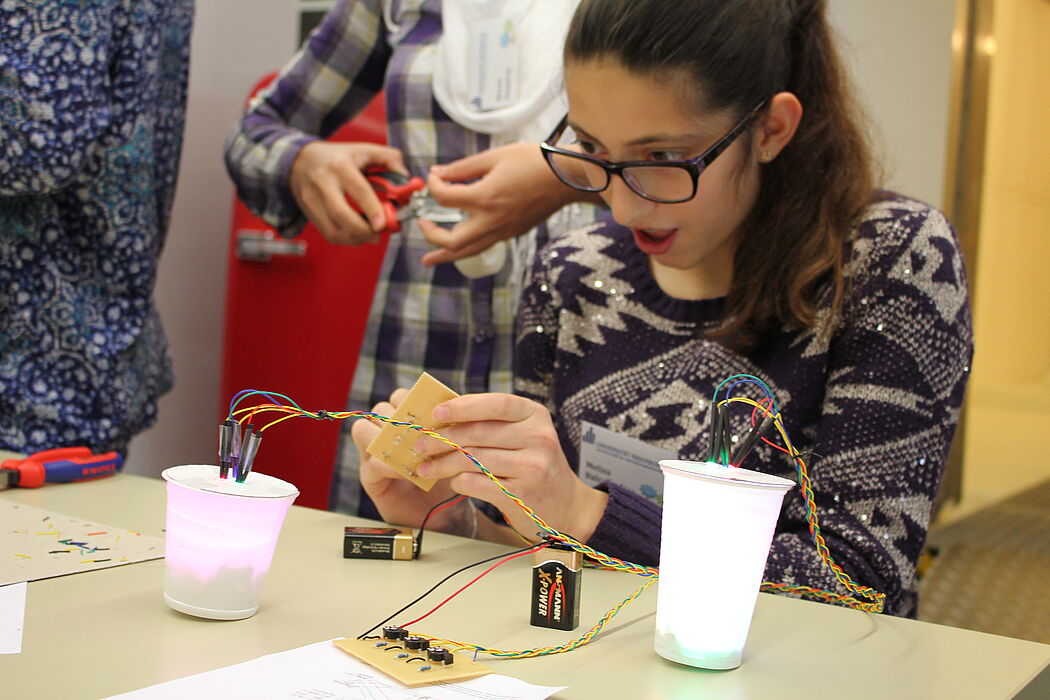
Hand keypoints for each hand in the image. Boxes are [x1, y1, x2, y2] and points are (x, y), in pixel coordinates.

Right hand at [289, 141, 406, 244]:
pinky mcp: (308, 212)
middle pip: (341, 214)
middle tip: (378, 234)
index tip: (382, 225)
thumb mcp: (364, 149)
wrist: (301, 160)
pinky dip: (345, 239)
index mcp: (340, 165)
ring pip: (333, 229)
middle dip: (363, 231)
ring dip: (355, 239)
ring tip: (370, 236)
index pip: (358, 190)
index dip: (371, 209)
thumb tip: (406, 179)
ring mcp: (312, 199)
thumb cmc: (339, 157)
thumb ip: (390, 159)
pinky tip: (356, 235)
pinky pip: (327, 233)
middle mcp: (323, 182)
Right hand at [353, 389, 465, 531]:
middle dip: (399, 416)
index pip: (398, 397)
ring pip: (363, 430)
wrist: (447, 513)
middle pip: (379, 409)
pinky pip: (372, 463)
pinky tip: (411, 472)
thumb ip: (444, 427)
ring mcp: (373, 455)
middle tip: (421, 429)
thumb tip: (451, 405)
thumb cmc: (449, 476)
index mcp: (404, 422)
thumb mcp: (450, 447)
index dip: (411, 399)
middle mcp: (384, 434)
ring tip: (413, 450)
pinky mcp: (370, 478)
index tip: (430, 409)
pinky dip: (392, 466)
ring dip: (388, 437)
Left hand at [413, 393, 608, 542]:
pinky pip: (478, 483)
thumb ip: (491, 423)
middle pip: (479, 433)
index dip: (463, 407)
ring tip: (425, 469)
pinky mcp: (523, 493)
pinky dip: (460, 482)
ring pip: (474, 459)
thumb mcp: (523, 436)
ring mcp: (532, 466)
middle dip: (443, 439)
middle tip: (419, 444)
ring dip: (443, 464)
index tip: (435, 413)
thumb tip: (440, 415)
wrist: (565, 506)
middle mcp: (538, 437)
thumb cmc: (533, 465)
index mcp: (535, 415)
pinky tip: (454, 483)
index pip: (496, 404)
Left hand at [418, 142, 579, 265]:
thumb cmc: (534, 162)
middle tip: (422, 224)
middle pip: (452, 241)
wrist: (566, 178)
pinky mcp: (512, 233)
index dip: (433, 186)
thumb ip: (463, 168)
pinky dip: (467, 248)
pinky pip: (484, 245)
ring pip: (468, 251)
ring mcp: (503, 230)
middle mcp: (492, 220)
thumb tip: (439, 174)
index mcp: (485, 197)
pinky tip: (461, 244)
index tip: (435, 176)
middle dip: (431, 235)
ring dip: (445, 256)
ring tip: (428, 260)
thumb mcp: (495, 156)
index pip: (444, 198)